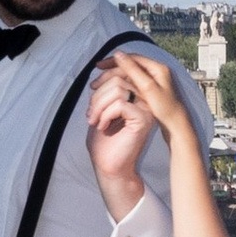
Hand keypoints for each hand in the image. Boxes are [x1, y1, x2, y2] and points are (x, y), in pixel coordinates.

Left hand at [85, 73, 153, 218]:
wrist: (109, 167)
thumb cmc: (104, 142)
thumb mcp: (101, 109)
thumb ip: (106, 91)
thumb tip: (103, 68)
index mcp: (136, 97)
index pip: (122, 73)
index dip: (105, 74)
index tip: (91, 87)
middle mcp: (144, 101)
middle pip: (119, 78)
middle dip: (98, 94)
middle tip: (90, 114)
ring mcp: (146, 110)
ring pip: (119, 88)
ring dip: (99, 104)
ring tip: (93, 121)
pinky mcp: (143, 119)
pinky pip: (121, 104)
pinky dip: (106, 114)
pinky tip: (102, 126)